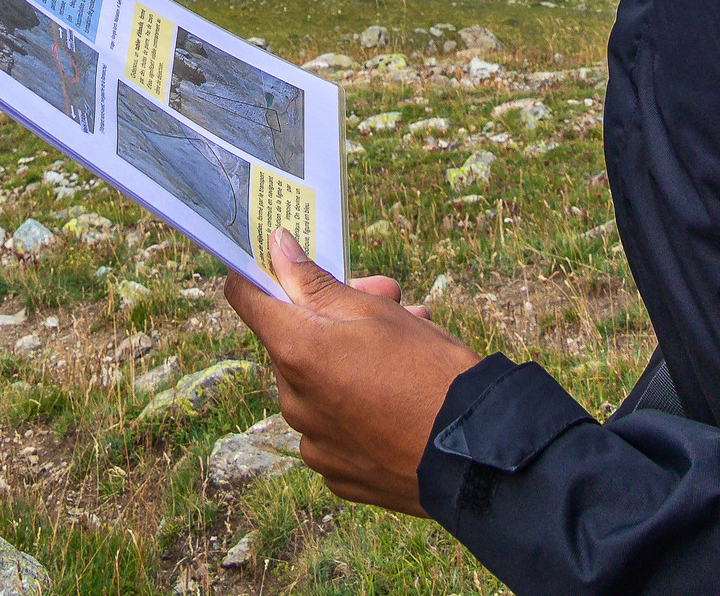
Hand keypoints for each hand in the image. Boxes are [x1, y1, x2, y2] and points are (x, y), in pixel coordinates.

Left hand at [225, 227, 480, 512]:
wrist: (474, 454)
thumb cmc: (428, 372)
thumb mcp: (376, 311)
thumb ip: (316, 282)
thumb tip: (277, 248)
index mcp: (296, 352)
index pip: (245, 297)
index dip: (260, 271)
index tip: (283, 258)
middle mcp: (293, 401)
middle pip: (293, 338)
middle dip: (333, 312)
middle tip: (387, 295)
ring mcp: (314, 442)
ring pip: (318, 380)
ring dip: (350, 355)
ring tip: (410, 339)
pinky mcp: (336, 472)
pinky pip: (334, 423)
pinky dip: (356, 403)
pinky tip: (398, 393)